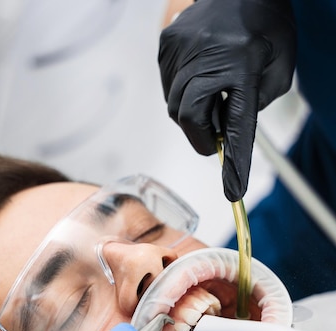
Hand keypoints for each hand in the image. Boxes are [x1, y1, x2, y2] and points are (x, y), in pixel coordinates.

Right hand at [158, 0, 295, 200]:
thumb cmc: (264, 23)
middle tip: (216, 128)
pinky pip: (168, 88)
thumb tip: (226, 132)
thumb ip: (256, 105)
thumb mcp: (280, 66)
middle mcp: (207, 56)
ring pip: (175, 106)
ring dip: (193, 112)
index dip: (234, 162)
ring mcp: (181, 49)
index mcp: (243, 63)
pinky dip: (182, 93)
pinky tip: (199, 76)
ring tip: (213, 90)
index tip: (232, 191)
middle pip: (190, 118)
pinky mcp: (166, 45)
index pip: (236, 125)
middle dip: (202, 133)